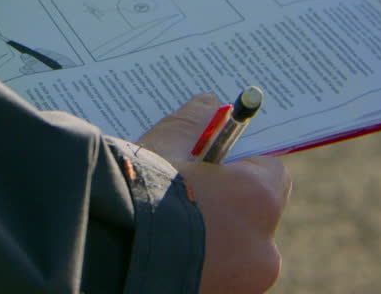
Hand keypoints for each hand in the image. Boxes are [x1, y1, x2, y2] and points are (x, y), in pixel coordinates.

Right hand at [139, 93, 291, 292]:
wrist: (109, 251)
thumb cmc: (142, 192)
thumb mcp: (166, 145)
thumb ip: (194, 123)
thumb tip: (208, 104)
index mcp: (258, 201)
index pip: (271, 173)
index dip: (241, 166)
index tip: (216, 165)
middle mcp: (263, 250)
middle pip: (254, 217)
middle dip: (227, 206)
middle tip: (188, 197)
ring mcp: (243, 284)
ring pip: (236, 251)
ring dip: (213, 239)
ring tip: (171, 228)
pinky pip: (219, 275)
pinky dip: (200, 265)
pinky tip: (168, 252)